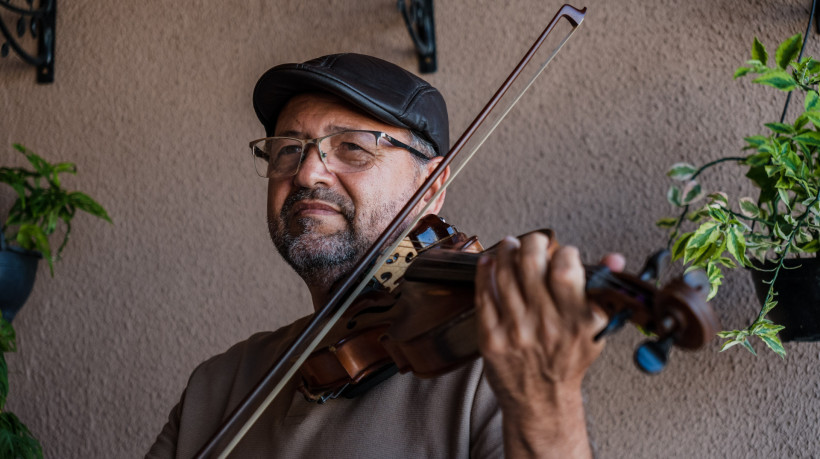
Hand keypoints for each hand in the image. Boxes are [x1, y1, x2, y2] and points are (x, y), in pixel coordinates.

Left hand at [474, 232, 623, 456]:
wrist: (541, 401)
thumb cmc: (568, 361)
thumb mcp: (596, 329)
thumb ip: (604, 291)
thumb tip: (613, 258)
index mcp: (576, 321)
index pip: (566, 269)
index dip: (564, 252)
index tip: (562, 252)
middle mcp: (546, 325)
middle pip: (530, 265)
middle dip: (531, 242)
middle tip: (533, 241)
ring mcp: (516, 331)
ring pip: (504, 274)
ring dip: (506, 251)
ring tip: (510, 246)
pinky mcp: (491, 337)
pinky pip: (483, 295)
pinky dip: (484, 273)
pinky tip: (488, 263)